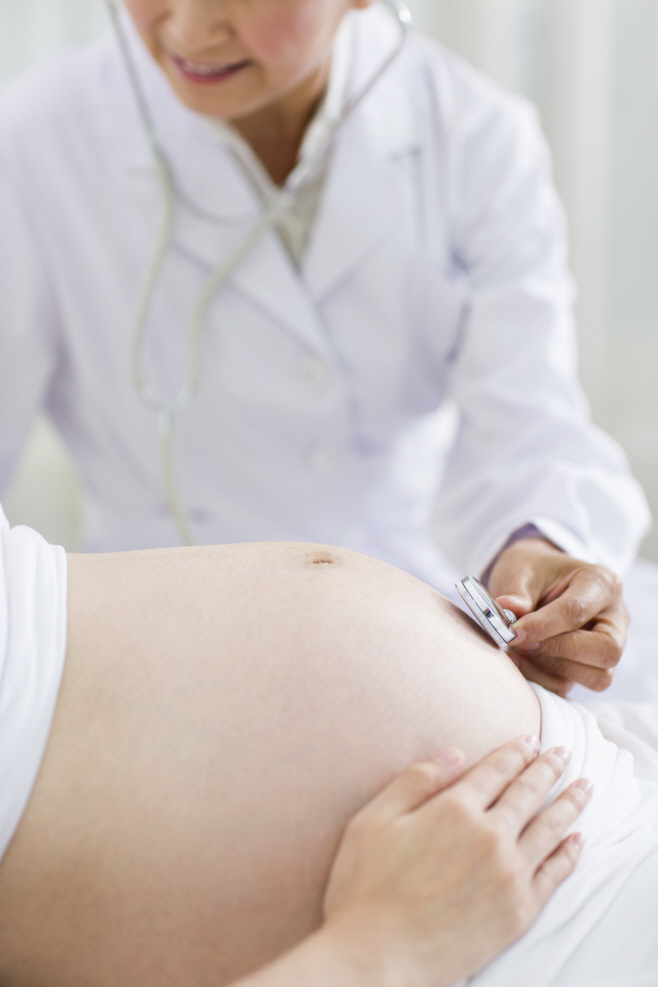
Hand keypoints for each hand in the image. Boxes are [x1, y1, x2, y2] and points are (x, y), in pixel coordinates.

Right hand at [321, 737, 590, 986]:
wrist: (378, 958)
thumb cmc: (366, 888)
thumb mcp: (373, 820)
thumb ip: (415, 781)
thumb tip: (453, 753)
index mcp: (454, 809)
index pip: (495, 770)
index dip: (513, 752)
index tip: (529, 740)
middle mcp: (489, 837)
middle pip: (528, 793)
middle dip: (547, 768)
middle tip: (563, 753)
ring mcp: (509, 875)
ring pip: (549, 828)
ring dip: (569, 802)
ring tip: (584, 787)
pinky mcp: (518, 911)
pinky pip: (554, 874)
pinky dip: (569, 853)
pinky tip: (577, 840)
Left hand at [488, 537, 628, 695]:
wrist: (535, 580)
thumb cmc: (532, 571)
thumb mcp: (521, 570)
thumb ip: (516, 592)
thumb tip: (508, 610)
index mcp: (602, 584)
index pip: (577, 611)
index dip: (543, 626)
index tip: (513, 632)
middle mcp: (614, 618)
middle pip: (606, 650)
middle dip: (559, 651)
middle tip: (521, 642)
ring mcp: (605, 647)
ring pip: (598, 677)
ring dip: (552, 668)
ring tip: (519, 650)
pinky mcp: (589, 669)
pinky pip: (573, 686)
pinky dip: (543, 679)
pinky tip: (520, 661)